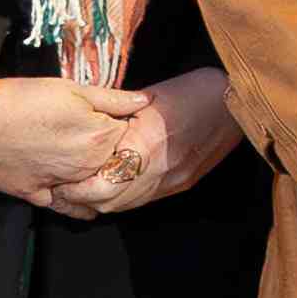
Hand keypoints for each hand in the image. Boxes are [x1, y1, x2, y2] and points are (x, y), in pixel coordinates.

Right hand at [0, 75, 150, 212]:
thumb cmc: (19, 101)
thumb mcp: (70, 89)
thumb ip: (112, 98)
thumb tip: (145, 101)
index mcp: (101, 137)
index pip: (131, 133)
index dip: (124, 124)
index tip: (117, 119)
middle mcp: (88, 166)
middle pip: (116, 161)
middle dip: (115, 151)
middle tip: (102, 138)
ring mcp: (64, 184)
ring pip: (97, 186)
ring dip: (100, 177)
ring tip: (94, 163)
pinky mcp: (38, 195)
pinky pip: (69, 207)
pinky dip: (80, 204)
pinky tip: (85, 198)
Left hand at [65, 67, 242, 216]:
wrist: (237, 102)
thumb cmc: (193, 91)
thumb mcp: (148, 96)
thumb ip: (117, 117)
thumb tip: (92, 131)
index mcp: (144, 147)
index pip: (99, 185)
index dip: (75, 188)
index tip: (59, 181)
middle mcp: (159, 172)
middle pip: (109, 203)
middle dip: (84, 199)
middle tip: (66, 188)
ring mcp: (173, 181)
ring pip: (127, 206)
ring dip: (103, 202)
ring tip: (86, 189)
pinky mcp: (184, 182)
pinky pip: (145, 200)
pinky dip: (125, 197)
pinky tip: (115, 186)